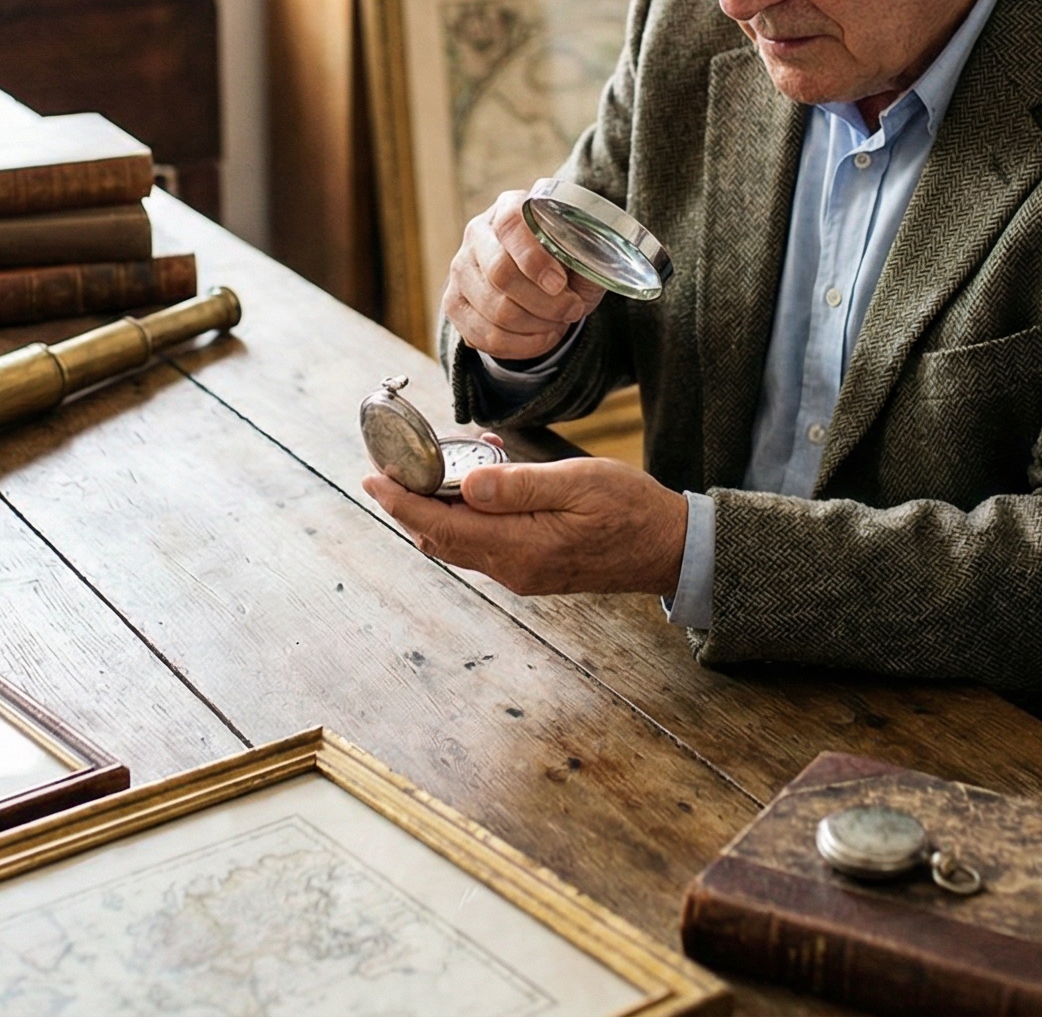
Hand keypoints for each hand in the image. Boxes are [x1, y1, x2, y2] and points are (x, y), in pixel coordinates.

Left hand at [360, 451, 685, 596]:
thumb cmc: (632, 510)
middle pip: (440, 538)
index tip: (372, 478)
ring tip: (432, 469)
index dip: (402, 502)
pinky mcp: (530, 569)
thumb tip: (467, 484)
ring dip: (436, 509)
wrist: (668, 550)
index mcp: (521, 548)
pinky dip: (465, 517)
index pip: (442, 525)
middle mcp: (513, 568)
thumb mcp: (579, 483)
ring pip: (457, 543)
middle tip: (388, 469)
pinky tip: (476, 486)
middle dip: (409, 504)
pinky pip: (481, 544)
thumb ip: (520, 486)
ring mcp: (520, 573)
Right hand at [441, 183, 604, 360]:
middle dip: (543, 302)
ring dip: (536, 326)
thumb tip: (592, 267)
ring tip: (559, 324)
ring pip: (494, 310)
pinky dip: (521, 346)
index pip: (512, 225)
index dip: (535, 258)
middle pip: (500, 273)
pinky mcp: (454, 303)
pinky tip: (542, 338)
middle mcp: (477, 234)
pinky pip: (485, 336)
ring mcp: (461, 270)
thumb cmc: (562, 258)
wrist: (535, 278)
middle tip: (571, 310)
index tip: (560, 284)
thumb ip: (586, 253)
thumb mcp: (581, 249)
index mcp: (509, 207)